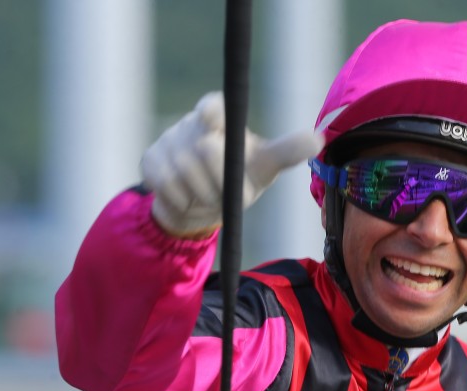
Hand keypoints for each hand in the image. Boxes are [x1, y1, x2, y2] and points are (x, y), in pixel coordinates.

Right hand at [140, 91, 323, 237]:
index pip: (212, 106)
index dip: (212, 114)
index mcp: (220, 118)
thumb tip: (316, 139)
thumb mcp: (265, 167)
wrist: (203, 207)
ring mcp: (168, 141)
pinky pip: (165, 184)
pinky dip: (182, 200)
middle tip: (226, 192)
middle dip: (220, 180)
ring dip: (203, 194)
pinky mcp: (150, 161)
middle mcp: (191, 125)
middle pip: (204, 150)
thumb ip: (286, 152)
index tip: (213, 121)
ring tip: (210, 196)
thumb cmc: (240, 178)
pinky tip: (188, 198)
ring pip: (184, 171)